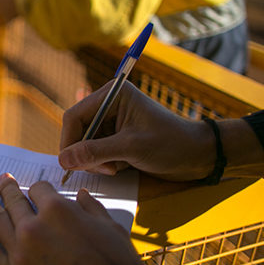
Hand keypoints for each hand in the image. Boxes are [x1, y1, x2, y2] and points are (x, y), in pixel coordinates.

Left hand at [0, 173, 161, 264]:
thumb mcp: (114, 233)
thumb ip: (93, 210)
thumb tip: (82, 196)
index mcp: (60, 211)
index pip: (40, 190)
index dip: (38, 189)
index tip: (37, 191)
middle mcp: (35, 227)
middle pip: (13, 201)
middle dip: (6, 188)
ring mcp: (20, 253)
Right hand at [58, 82, 263, 181]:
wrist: (200, 156)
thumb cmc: (170, 144)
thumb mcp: (131, 148)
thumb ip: (95, 152)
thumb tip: (63, 159)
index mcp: (112, 95)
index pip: (74, 116)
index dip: (69, 140)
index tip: (71, 163)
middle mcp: (109, 105)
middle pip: (78, 131)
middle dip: (85, 153)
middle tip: (102, 169)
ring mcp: (113, 122)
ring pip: (85, 144)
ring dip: (95, 160)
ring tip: (115, 169)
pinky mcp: (117, 137)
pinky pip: (97, 151)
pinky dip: (103, 163)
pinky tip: (120, 167)